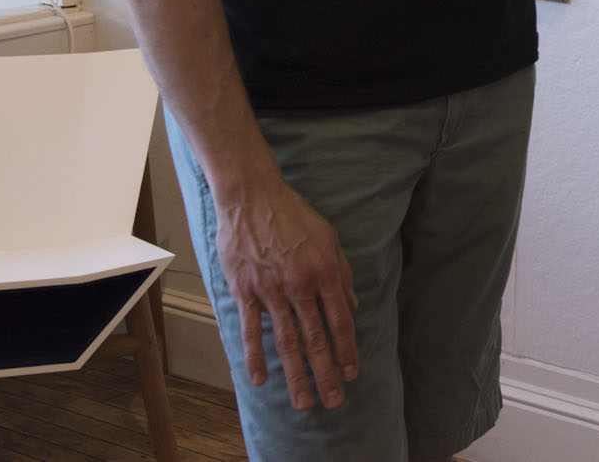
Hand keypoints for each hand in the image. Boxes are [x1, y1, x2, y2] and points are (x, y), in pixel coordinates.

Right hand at [215, 177, 359, 409]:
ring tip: (303, 401)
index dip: (347, 350)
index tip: (352, 373)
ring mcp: (271, 291)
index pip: (340, 321)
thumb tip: (351, 307)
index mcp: (325, 272)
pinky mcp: (246, 291)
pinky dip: (255, 356)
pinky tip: (260, 379)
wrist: (253, 197)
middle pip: (316, 339)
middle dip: (326, 374)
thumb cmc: (294, 216)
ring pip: (287, 341)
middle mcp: (301, 286)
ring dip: (295, 375)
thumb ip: (343, 275)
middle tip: (333, 402)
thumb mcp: (330, 239)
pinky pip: (252, 329)